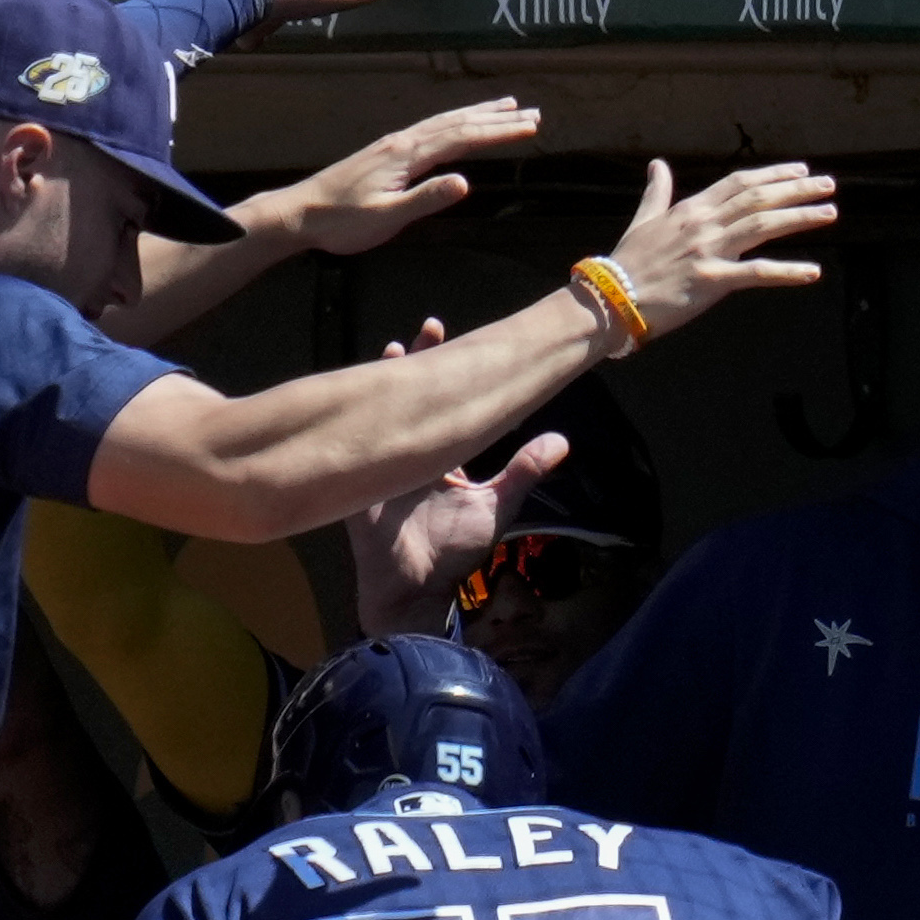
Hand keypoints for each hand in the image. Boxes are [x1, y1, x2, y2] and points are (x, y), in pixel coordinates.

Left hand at [264, 98, 540, 257]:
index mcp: (408, 155)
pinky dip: (452, 121)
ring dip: (477, 114)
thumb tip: (466, 183)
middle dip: (497, 119)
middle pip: (459, 123)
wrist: (298, 212)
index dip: (499, 132)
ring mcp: (392, 144)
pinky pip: (429, 128)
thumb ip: (426, 199)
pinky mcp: (384, 151)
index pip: (464, 138)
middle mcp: (403, 142)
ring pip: (444, 121)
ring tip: (505, 107)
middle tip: (532, 113)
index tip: (530, 128)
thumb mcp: (386, 218)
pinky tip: (456, 125)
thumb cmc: (340, 222)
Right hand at [346, 321, 568, 639]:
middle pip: (411, 400)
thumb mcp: (495, 506)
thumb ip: (523, 471)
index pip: (440, 407)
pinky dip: (358, 421)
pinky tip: (359, 398)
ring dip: (386, 382)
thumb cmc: (452, 553)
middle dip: (417, 364)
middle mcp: (408, 455)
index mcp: (437, 459)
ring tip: (395, 349)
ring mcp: (381, 466)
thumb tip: (562, 441)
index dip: (444, 376)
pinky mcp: (357, 483)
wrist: (414, 590)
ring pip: (383, 414)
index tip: (455, 343)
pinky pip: (357, 445)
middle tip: (428, 330)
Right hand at [601, 158, 838, 343]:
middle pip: (760, 198)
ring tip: (829, 213)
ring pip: (764, 225)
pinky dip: (787, 273)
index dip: (774, 175)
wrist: (609, 300)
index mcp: (690, 209)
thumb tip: (657, 165)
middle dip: (798, 190)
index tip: (801, 172)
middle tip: (829, 186)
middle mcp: (704, 224)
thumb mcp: (643, 222)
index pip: (740, 183)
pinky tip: (812, 272)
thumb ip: (657, 193)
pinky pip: (756, 274)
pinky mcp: (712, 281)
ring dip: (800, 217)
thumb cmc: (626, 264)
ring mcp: (709, 251)